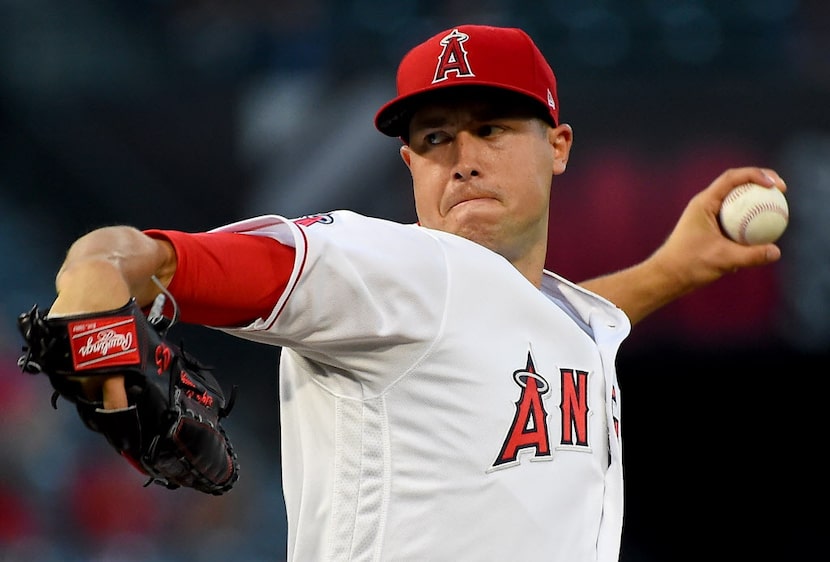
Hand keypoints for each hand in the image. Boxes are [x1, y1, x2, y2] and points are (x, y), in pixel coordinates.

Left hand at [651, 166, 785, 292]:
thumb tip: (776, 252)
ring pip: (736, 201)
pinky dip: (750, 220)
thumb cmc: (689, 265)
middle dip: (760, 182)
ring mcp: (708, 216)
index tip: (775, 185)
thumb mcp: (722, 260)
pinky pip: (735, 218)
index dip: (756, 175)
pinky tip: (766, 230)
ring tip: (778, 206)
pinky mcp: (712, 229)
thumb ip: (750, 256)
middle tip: (782, 190)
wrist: (668, 277)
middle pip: (736, 184)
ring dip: (756, 200)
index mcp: (704, 203)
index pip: (731, 178)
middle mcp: (705, 205)